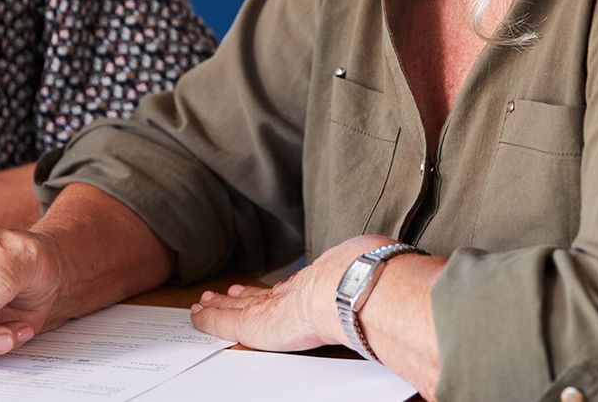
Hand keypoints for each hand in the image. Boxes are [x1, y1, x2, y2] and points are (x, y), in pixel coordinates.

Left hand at [189, 235, 390, 351]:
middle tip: (223, 293)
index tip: (261, 287)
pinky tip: (197, 316)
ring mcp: (274, 308)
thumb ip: (378, 279)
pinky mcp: (257, 323)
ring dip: (221, 306)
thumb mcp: (375, 276)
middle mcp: (294, 295)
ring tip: (206, 303)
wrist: (352, 288)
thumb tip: (400, 273)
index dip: (273, 291)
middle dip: (241, 295)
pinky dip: (211, 320)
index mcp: (319, 287)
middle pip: (261, 297)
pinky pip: (226, 322)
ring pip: (239, 307)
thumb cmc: (367, 284)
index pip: (291, 292)